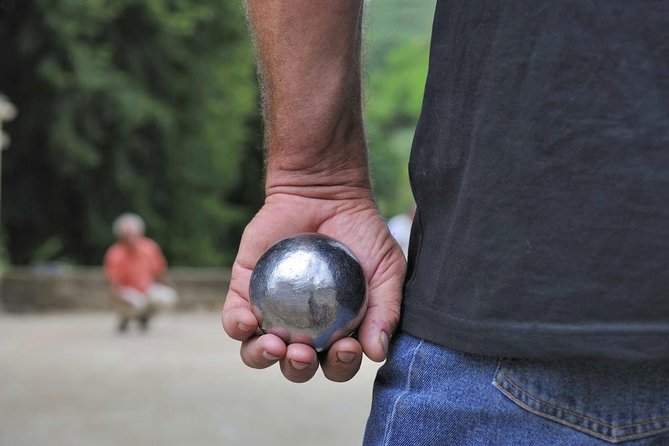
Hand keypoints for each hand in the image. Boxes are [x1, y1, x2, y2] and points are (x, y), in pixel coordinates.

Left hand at [222, 190, 405, 382]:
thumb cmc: (363, 233)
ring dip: (264, 357)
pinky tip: (249, 322)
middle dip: (299, 368)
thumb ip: (386, 309)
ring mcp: (272, 311)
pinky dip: (238, 326)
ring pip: (258, 351)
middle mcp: (303, 328)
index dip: (340, 366)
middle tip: (304, 353)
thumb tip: (377, 352)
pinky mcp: (245, 291)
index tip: (346, 347)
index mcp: (337, 331)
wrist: (327, 191)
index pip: (336, 364)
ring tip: (276, 346)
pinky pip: (235, 319)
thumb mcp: (387, 269)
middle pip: (296, 365)